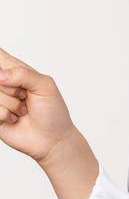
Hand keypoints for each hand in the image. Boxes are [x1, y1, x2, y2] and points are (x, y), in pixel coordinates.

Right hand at [0, 45, 82, 163]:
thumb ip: (24, 74)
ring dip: (12, 104)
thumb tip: (0, 75)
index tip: (3, 72)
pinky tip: (14, 119)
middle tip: (25, 96)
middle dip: (12, 89)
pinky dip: (5, 115)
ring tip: (22, 109)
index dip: (0, 58)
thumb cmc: (53, 112)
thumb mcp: (46, 87)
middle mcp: (2, 83)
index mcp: (15, 69)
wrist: (51, 139)